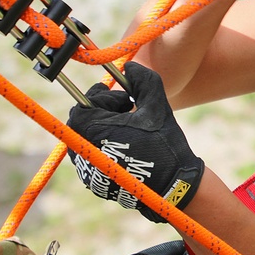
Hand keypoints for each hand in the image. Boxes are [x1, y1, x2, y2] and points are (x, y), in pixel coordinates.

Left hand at [66, 62, 203, 222]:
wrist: (172, 187)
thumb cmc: (163, 144)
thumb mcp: (156, 105)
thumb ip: (142, 80)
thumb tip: (130, 67)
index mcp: (92, 129)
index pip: (86, 102)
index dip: (107, 98)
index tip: (127, 102)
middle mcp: (82, 150)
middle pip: (82, 120)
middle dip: (103, 113)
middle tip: (128, 115)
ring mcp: (86, 170)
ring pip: (86, 138)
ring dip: (103, 130)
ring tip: (129, 133)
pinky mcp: (93, 182)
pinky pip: (91, 157)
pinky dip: (105, 149)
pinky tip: (128, 151)